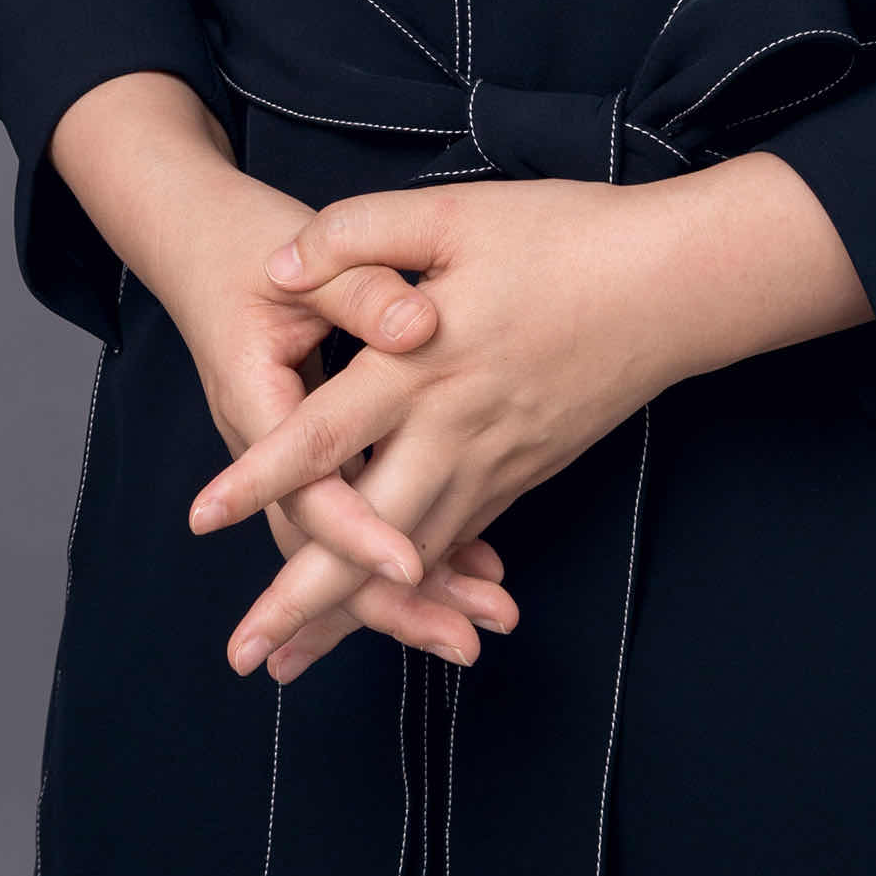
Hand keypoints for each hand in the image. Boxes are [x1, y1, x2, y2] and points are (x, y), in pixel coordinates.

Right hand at [47, 71, 518, 668]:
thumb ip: (360, 288)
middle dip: (390, 602)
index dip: (358, 531)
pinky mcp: (316, 453)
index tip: (413, 564)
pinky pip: (359, 514)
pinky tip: (470, 573)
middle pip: (324, 547)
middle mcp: (267, 447)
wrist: (197, 240)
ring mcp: (287, 459)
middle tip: (465, 643)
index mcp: (258, 400)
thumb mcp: (299, 252)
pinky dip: (410, 545)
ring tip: (478, 629)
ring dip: (406, 591)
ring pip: (343, 544)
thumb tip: (419, 325)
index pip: (306, 488)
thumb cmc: (249, 244)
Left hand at [190, 150, 875, 682]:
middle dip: (301, 601)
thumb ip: (359, 235)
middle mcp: (454, 431)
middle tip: (243, 659)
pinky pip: (460, 542)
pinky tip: (388, 612)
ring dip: (354, 616)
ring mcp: (496, 462)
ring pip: (414, 557)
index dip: (260, 477)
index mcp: (423, 366)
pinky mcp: (523, 471)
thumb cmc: (565, 237)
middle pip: (367, 536)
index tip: (199, 520)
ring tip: (294, 660)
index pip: (325, 435)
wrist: (676, 286)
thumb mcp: (455, 214)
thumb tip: (280, 267)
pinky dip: (418, 587)